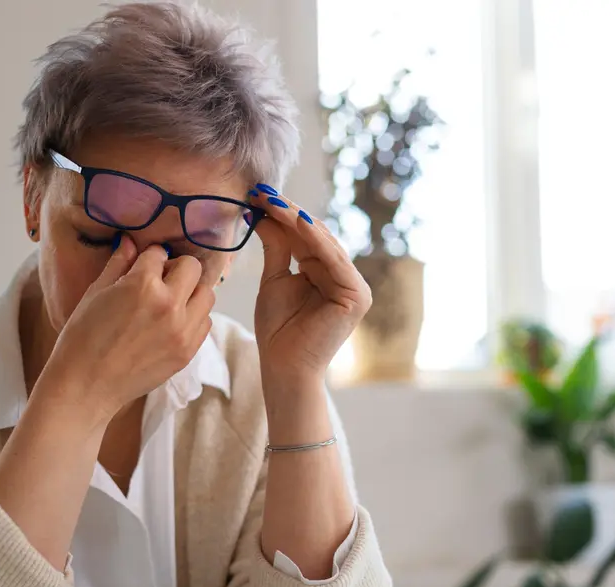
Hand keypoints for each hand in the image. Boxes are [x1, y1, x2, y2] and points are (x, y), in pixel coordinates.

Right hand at [43, 236, 214, 419]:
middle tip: (159, 281)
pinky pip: (204, 322)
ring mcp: (182, 331)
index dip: (148, 258)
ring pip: (206, 294)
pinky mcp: (187, 351)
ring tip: (169, 303)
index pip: (159, 253)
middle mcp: (169, 305)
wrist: (86, 385)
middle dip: (175, 269)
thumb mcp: (95, 293)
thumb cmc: (82, 338)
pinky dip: (193, 317)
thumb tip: (129, 241)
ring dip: (190, 292)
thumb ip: (118, 264)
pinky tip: (172, 323)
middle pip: (192, 268)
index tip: (141, 265)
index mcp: (143, 285)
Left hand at [250, 189, 370, 385]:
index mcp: (327, 273)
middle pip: (315, 236)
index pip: (305, 237)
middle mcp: (345, 277)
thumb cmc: (278, 329)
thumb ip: (277, 247)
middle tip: (262, 192)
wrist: (283, 366)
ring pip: (324, 244)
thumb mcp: (275, 279)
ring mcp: (355, 286)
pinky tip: (295, 220)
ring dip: (297, 220)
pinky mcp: (357, 296)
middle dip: (288, 213)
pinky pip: (333, 260)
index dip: (282, 215)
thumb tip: (263, 214)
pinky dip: (315, 240)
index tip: (257, 195)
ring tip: (273, 201)